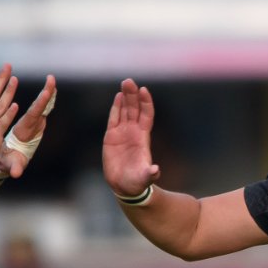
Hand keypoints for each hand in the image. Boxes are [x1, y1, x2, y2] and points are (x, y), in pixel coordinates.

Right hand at [0, 75, 57, 178]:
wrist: (13, 159)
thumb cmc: (9, 161)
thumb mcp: (10, 164)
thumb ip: (14, 168)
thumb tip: (16, 174)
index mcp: (27, 132)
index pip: (35, 116)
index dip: (40, 104)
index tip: (46, 93)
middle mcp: (35, 126)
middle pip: (43, 108)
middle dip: (48, 93)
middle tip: (51, 79)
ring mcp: (36, 123)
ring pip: (44, 106)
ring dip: (48, 92)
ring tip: (51, 79)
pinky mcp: (34, 121)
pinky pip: (41, 106)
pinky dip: (45, 96)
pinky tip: (49, 86)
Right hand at [102, 79, 160, 199]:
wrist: (125, 186)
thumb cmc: (137, 182)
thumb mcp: (144, 178)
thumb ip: (149, 173)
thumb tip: (155, 171)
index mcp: (143, 138)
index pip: (146, 116)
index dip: (146, 103)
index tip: (144, 90)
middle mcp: (134, 132)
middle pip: (135, 109)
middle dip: (133, 95)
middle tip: (129, 81)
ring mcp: (123, 133)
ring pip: (125, 110)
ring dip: (125, 97)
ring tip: (125, 83)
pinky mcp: (111, 137)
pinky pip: (114, 118)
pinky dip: (116, 107)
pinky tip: (118, 97)